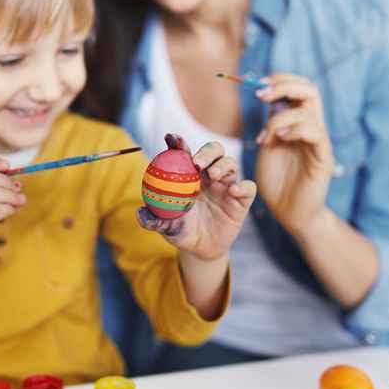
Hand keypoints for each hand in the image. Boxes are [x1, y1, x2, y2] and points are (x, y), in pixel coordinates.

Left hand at [138, 134, 256, 260]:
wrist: (200, 250)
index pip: (186, 153)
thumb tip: (140, 213)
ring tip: (213, 174)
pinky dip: (243, 186)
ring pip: (231, 164)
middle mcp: (209, 176)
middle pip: (213, 151)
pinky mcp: (241, 200)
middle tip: (198, 162)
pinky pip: (248, 188)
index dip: (179, 143)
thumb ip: (154, 220)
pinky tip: (234, 191)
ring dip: (223, 165)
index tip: (171, 139)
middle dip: (207, 151)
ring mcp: (227, 186)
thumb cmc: (180, 231)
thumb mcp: (166, 227)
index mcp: (189, 175)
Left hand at [254, 74, 334, 236]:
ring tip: (265, 136)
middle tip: (260, 95)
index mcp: (299, 122)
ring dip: (282, 115)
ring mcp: (319, 142)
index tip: (258, 86)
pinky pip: (315, 133)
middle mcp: (312, 128)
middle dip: (284, 85)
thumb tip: (266, 97)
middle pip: (310, 89)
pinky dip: (294, 129)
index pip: (299, 88)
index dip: (280, 80)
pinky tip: (277, 139)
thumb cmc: (277, 182)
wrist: (289, 213)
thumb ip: (270, 124)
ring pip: (310, 110)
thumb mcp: (268, 147)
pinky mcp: (323, 158)